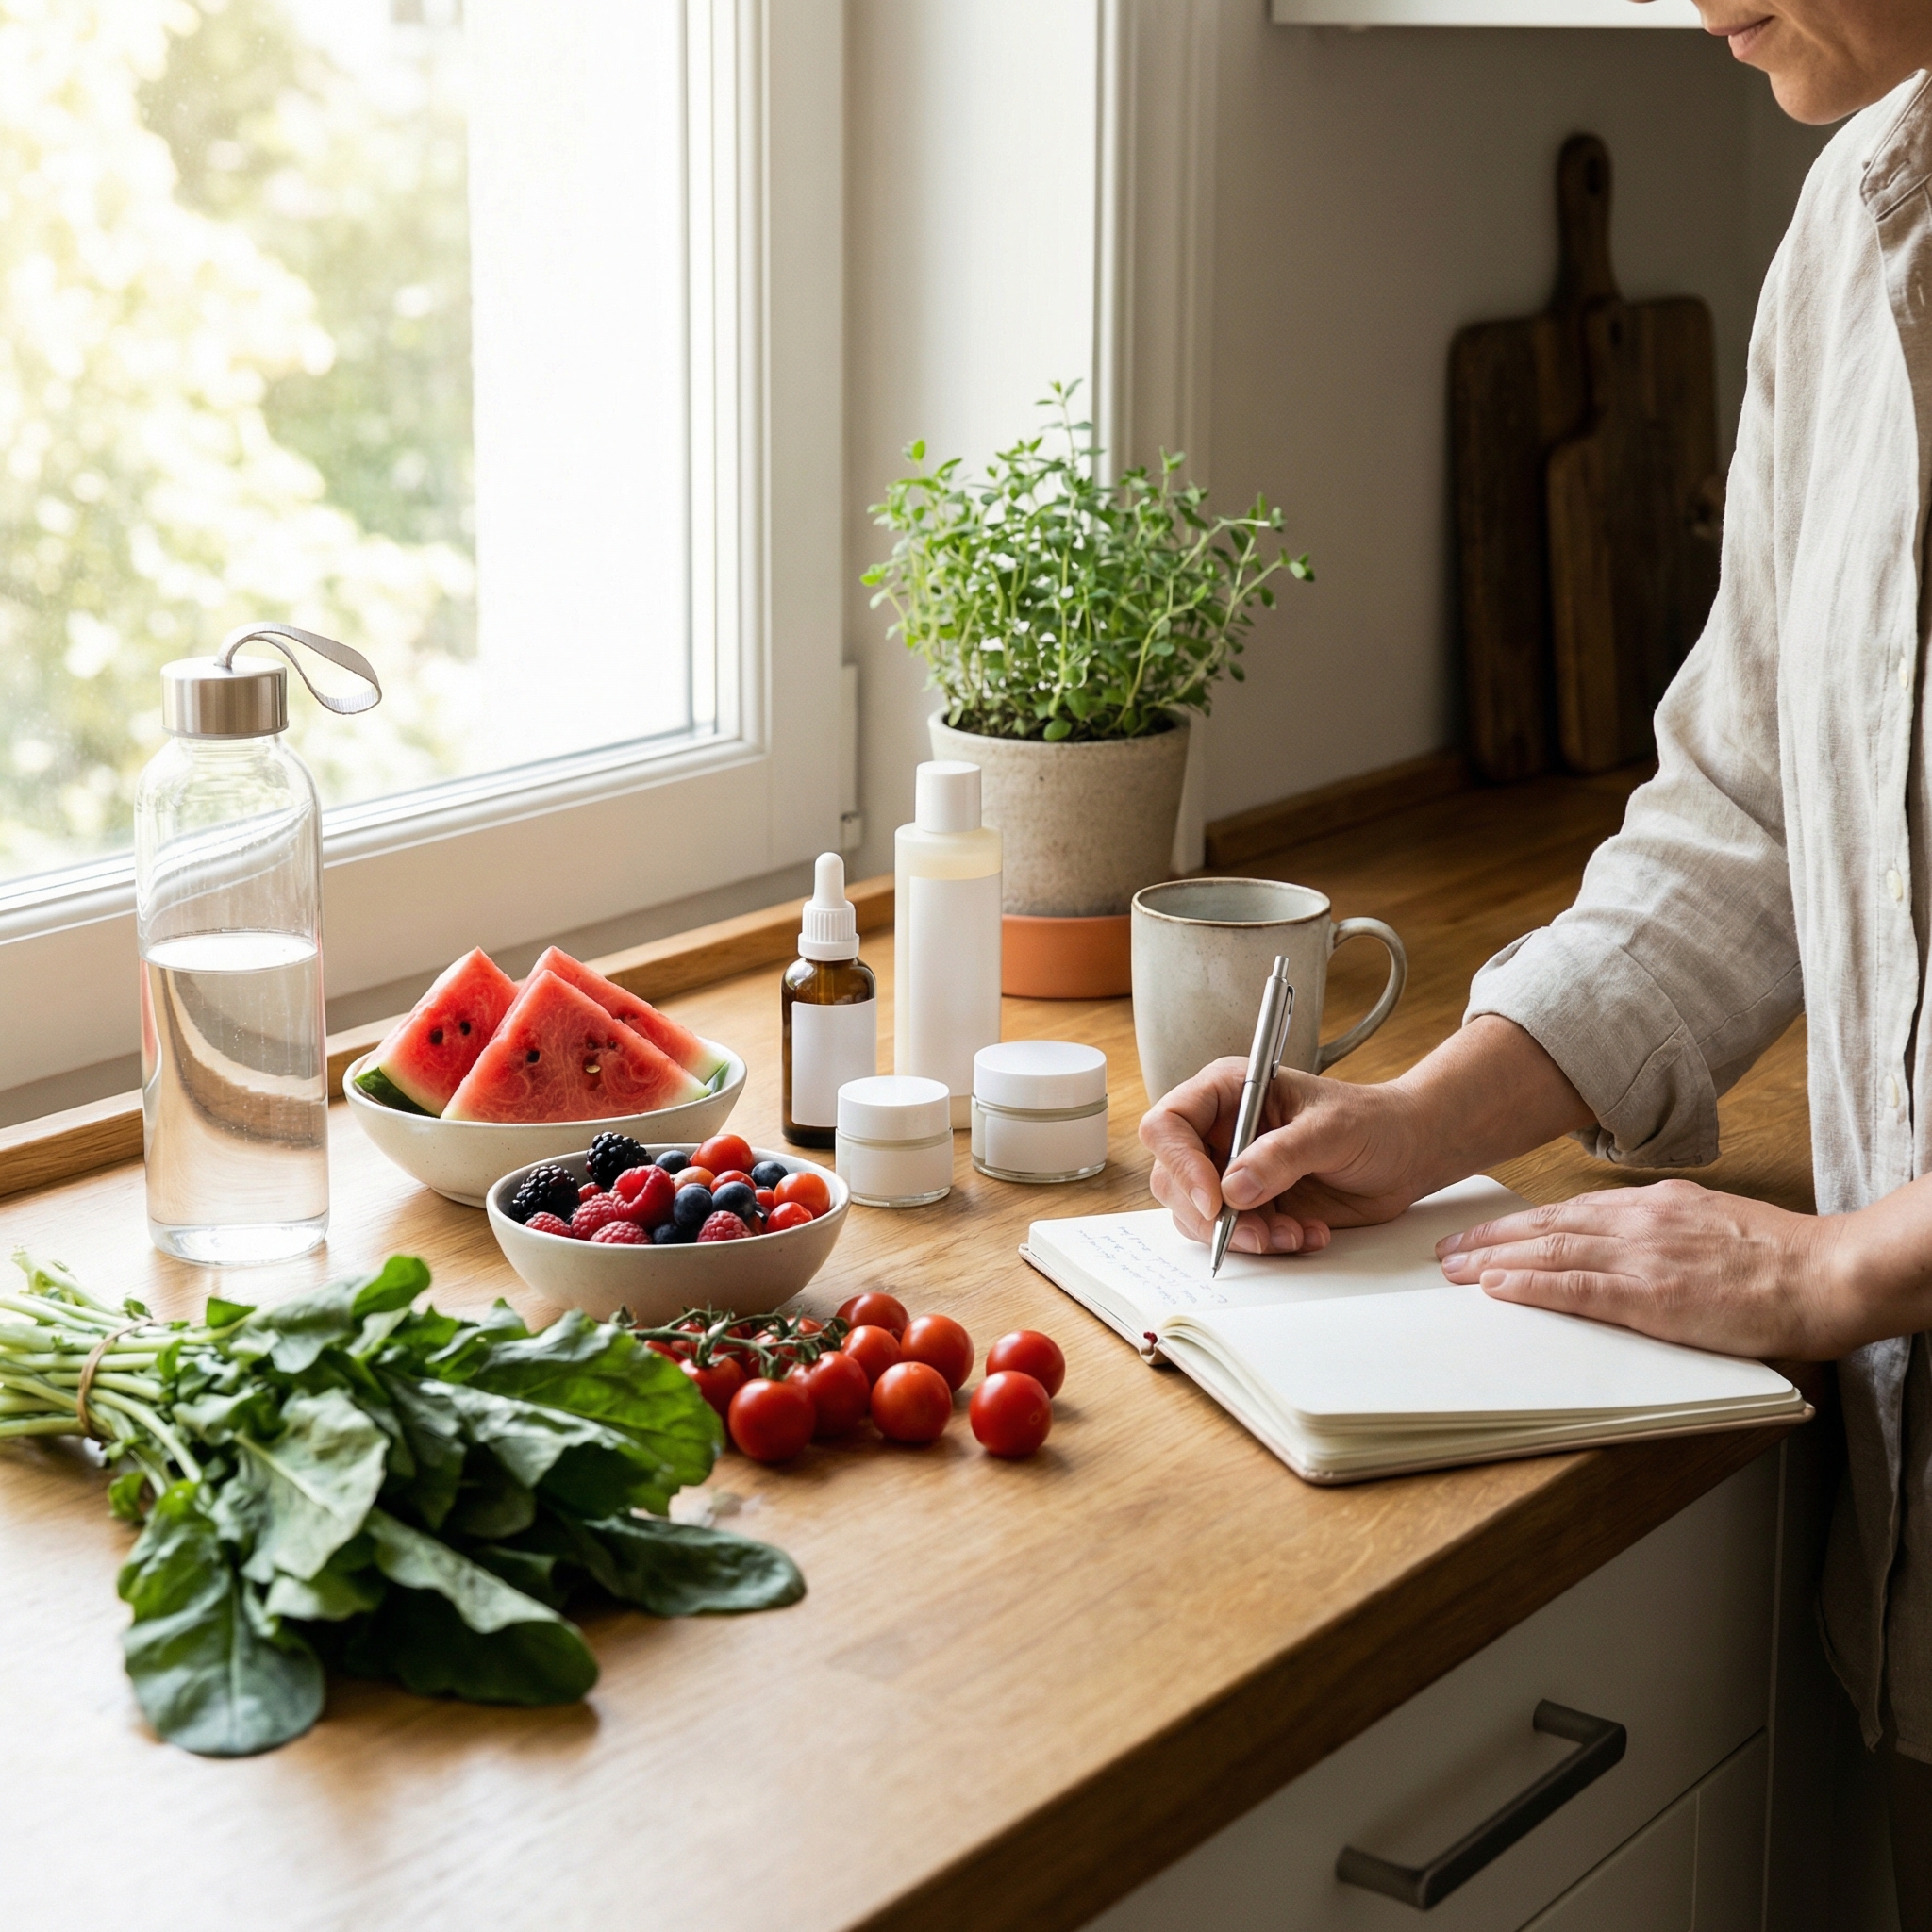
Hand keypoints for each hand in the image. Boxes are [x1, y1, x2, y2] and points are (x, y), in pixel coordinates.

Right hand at [1139, 1058, 1433, 1254]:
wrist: (1406, 1153)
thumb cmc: (1371, 1122)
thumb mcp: (1331, 1129)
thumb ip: (1282, 1155)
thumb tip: (1234, 1189)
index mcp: (1228, 1092)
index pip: (1169, 1124)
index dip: (1181, 1164)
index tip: (1216, 1200)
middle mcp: (1220, 1131)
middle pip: (1173, 1178)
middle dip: (1211, 1215)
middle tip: (1258, 1233)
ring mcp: (1232, 1171)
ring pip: (1198, 1216)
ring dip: (1243, 1236)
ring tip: (1295, 1234)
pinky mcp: (1252, 1206)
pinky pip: (1235, 1236)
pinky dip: (1268, 1245)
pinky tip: (1308, 1233)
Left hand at [1436, 1177, 1844, 1358]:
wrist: (1824, 1272)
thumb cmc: (1778, 1256)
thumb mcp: (1709, 1222)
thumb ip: (1663, 1227)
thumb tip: (1629, 1238)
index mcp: (1652, 1205)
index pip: (1568, 1210)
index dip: (1519, 1223)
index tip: (1485, 1232)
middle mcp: (1637, 1222)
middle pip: (1545, 1226)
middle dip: (1489, 1238)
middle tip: (1445, 1250)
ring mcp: (1642, 1257)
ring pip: (1549, 1252)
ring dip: (1493, 1261)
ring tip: (1453, 1271)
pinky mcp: (1652, 1297)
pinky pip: (1577, 1289)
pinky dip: (1531, 1287)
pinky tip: (1497, 1288)